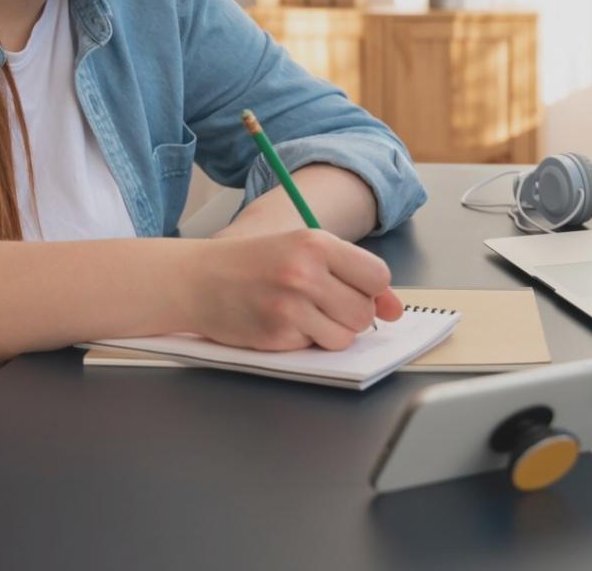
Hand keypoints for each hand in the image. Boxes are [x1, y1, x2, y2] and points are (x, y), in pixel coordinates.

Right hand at [182, 229, 403, 351]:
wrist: (197, 280)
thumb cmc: (251, 263)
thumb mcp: (302, 251)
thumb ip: (352, 274)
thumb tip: (394, 309)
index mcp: (315, 242)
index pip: (377, 276)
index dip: (370, 288)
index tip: (352, 287)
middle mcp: (304, 273)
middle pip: (364, 312)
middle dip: (350, 314)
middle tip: (320, 301)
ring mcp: (290, 307)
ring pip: (345, 337)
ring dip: (330, 332)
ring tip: (302, 313)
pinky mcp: (277, 336)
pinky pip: (315, 349)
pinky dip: (304, 341)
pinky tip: (281, 323)